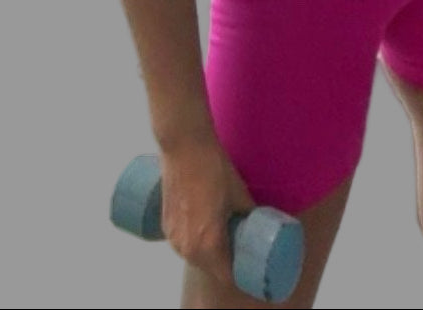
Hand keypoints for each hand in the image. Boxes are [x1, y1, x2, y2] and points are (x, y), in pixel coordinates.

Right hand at [160, 129, 257, 290]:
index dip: (240, 273)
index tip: (249, 263)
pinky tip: (204, 230)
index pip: (226, 275)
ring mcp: (173, 238)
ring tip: (224, 236)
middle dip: (225, 262)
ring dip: (209, 254)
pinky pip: (183, 244)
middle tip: (240, 247)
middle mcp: (187, 248)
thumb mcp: (239, 193)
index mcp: (207, 244)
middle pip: (210, 268)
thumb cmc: (214, 168)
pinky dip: (195, 243)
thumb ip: (248, 213)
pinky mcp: (165, 225)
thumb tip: (257, 221)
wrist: (183, 146)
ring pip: (195, 257)